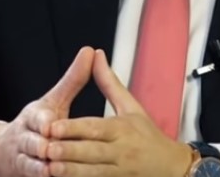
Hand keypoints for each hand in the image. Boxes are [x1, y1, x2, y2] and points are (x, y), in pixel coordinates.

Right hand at [0, 46, 95, 176]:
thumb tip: (91, 51)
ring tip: (52, 169)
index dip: (44, 122)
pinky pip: (30, 176)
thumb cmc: (40, 123)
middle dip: (41, 146)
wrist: (7, 150)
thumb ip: (73, 80)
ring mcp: (23, 157)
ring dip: (41, 167)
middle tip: (52, 150)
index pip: (38, 117)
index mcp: (34, 116)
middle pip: (31, 141)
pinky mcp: (24, 173)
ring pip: (29, 162)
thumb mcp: (54, 101)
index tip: (51, 125)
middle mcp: (26, 136)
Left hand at [46, 50, 192, 176]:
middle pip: (93, 151)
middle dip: (69, 150)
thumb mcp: (132, 107)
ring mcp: (120, 171)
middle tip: (47, 148)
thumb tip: (95, 54)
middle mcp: (121, 150)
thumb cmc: (148, 135)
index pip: (96, 128)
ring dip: (72, 171)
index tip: (52, 127)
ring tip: (50, 167)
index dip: (74, 128)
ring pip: (94, 172)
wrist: (173, 167)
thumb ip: (109, 83)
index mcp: (123, 128)